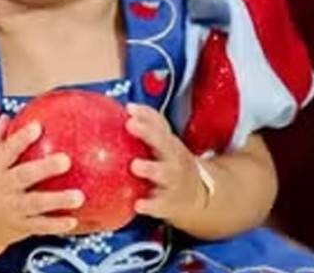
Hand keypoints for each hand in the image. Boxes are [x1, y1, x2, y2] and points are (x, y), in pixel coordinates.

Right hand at [0, 116, 82, 250]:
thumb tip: (7, 116)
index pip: (6, 151)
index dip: (21, 139)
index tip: (37, 126)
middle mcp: (0, 189)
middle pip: (23, 177)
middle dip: (44, 169)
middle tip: (66, 160)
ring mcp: (11, 209)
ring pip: (35, 204)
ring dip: (57, 200)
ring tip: (78, 196)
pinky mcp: (20, 226)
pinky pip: (39, 226)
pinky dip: (56, 225)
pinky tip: (73, 221)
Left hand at [125, 103, 206, 223]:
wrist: (199, 196)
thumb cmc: (169, 166)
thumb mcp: (162, 148)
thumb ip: (142, 134)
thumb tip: (113, 118)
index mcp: (168, 143)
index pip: (159, 124)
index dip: (145, 114)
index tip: (129, 109)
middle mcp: (174, 159)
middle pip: (164, 142)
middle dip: (148, 132)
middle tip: (130, 124)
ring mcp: (174, 180)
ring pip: (165, 173)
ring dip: (151, 168)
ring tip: (135, 166)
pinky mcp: (170, 203)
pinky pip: (160, 204)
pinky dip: (150, 205)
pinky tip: (137, 204)